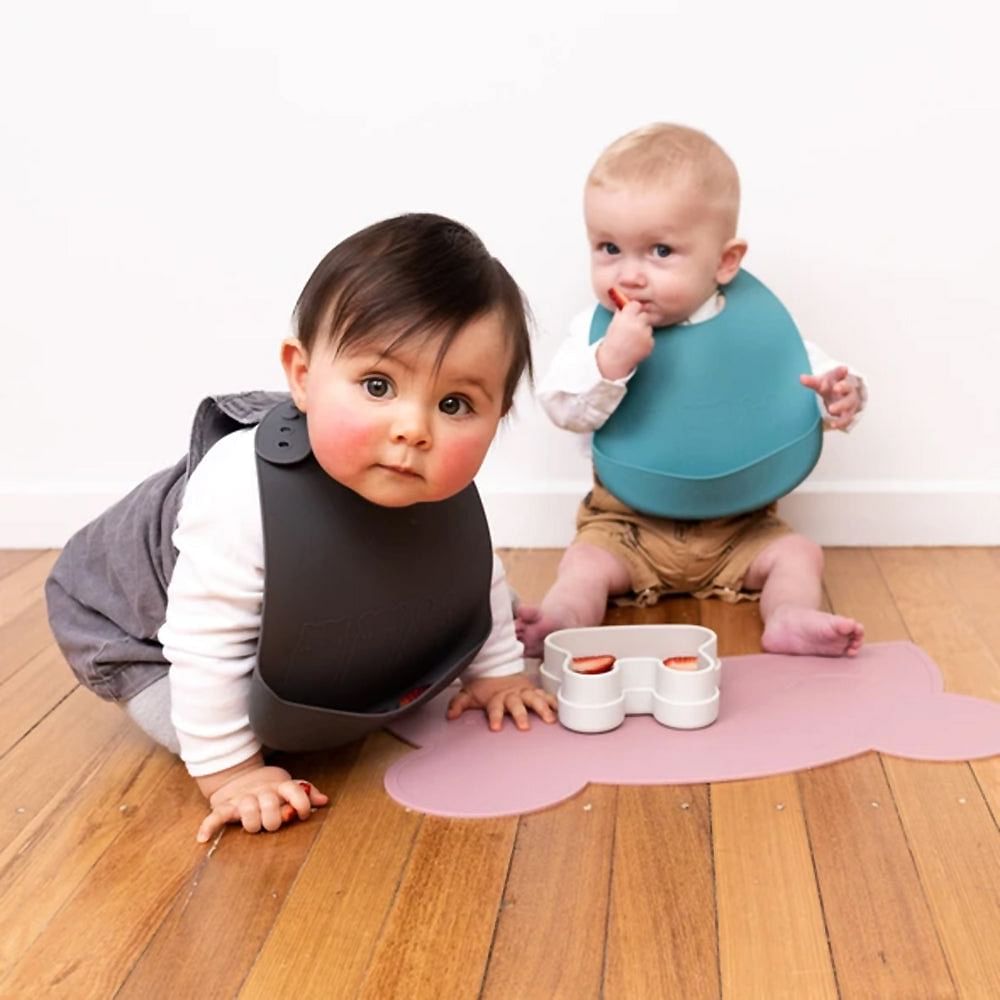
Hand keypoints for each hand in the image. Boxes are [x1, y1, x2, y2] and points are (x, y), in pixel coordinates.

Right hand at [195, 763, 328, 842]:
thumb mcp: (289, 787)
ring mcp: (243, 798)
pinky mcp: (225, 806)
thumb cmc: (271, 789)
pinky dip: (209, 826)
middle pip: (270, 803)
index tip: (304, 814)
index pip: (293, 789)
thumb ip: (306, 793)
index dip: (301, 802)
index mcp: (279, 786)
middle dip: (273, 818)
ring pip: (247, 809)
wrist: (240, 778)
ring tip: (253, 827)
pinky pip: (216, 816)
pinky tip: (203, 839)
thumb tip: (325, 800)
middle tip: (273, 825)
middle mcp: (262, 791)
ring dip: (251, 822)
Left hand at [446, 672, 557, 731]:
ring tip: (550, 720)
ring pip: (535, 699)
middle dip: (520, 715)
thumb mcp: (468, 693)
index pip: (494, 708)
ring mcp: (524, 692)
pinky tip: (560, 711)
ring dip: (542, 709)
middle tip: (524, 727)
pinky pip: (545, 696)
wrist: (497, 667)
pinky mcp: (534, 690)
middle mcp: (511, 695)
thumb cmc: (484, 686)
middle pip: (517, 705)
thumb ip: (458, 704)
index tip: (495, 727)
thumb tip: (450, 716)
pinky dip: (553, 702)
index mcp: (496, 697)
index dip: (495, 716)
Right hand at [596, 301, 653, 379]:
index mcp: (626, 318)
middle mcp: (637, 324)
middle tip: (632, 329)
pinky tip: (636, 346)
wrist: (614, 360)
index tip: (631, 313)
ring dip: (643, 331)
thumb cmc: (613, 341)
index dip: (634, 309)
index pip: (636, 304)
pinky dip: (645, 341)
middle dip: (639, 320)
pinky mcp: (650, 343)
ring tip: (632, 339)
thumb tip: (626, 300)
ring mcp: (645, 334)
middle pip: (644, 315)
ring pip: (648, 327)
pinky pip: (650, 338)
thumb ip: (621, 312)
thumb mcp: (614, 324)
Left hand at [800, 365, 862, 429]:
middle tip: (835, 388)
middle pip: (849, 388)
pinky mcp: (849, 414)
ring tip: (830, 410)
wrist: (843, 397)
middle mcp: (849, 390)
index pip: (842, 374)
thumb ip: (812, 381)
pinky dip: (841, 422)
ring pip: (850, 405)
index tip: (843, 369)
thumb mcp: (822, 383)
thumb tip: (801, 378)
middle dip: (844, 387)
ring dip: (841, 406)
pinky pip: (847, 419)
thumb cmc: (830, 387)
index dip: (841, 372)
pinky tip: (833, 424)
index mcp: (842, 379)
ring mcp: (851, 403)